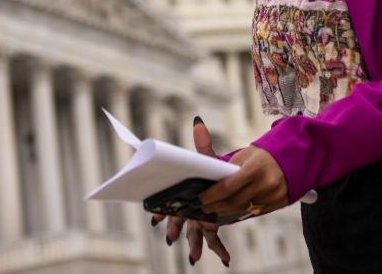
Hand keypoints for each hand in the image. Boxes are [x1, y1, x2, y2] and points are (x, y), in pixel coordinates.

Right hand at [155, 118, 231, 266]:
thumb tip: (198, 122)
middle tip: (171, 237)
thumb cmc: (209, 173)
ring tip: (194, 256)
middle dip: (174, 229)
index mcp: (182, 193)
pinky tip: (226, 259)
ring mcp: (199, 219)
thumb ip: (203, 144)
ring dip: (194, 245)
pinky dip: (220, 250)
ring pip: (194, 234)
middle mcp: (187, 208)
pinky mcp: (212, 226)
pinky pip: (214, 240)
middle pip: (178, 220)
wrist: (224, 185)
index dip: (161, 211)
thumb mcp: (207, 159)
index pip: (167, 203)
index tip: (156, 216)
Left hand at [198, 145, 288, 217]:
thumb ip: (227, 165)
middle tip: (202, 207)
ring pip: (243, 208)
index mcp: (255, 167)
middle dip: (215, 206)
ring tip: (213, 209)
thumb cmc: (263, 154)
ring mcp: (274, 195)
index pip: (227, 186)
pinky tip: (231, 210)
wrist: (293, 157)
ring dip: (226, 211)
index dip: (211, 195)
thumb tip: (205, 174)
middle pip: (234, 201)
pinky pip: (255, 211)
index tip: (199, 198)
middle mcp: (266, 183)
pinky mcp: (279, 203)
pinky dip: (241, 210)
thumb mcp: (245, 154)